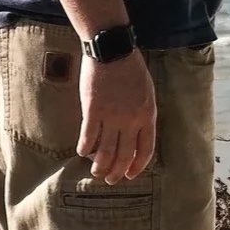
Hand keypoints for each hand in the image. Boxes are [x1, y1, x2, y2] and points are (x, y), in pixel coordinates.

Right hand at [77, 52, 157, 182]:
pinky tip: (82, 152)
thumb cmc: (131, 69)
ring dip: (100, 166)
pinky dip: (84, 148)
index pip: (146, 149)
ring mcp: (112, 116)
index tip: (131, 175)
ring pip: (105, 152)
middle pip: (125, 155)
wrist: (113, 50)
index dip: (138, 166)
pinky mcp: (93, 111)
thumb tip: (136, 133)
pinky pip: (88, 137)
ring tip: (95, 172)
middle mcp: (131, 120)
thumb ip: (143, 113)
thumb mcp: (146, 92)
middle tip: (110, 179)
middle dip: (117, 172)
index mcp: (148, 115)